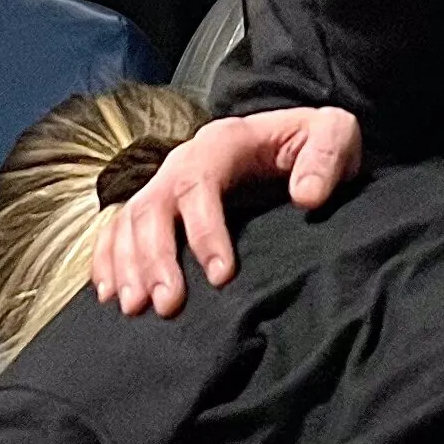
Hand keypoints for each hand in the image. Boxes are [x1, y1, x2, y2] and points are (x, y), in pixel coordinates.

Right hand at [90, 105, 364, 314]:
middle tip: (167, 305)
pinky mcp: (158, 205)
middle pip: (154, 205)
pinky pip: (117, 229)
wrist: (295, 141)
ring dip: (128, 264)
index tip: (220, 277)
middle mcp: (185, 160)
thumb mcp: (336, 134)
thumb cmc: (314, 142)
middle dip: (156, 257)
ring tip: (135, 309)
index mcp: (224, 141)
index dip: (204, 229)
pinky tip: (109, 295)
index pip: (200, 181)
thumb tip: (306, 196)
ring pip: (130, 220)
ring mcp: (166, 183)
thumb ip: (327, 156)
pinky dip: (107, 260)